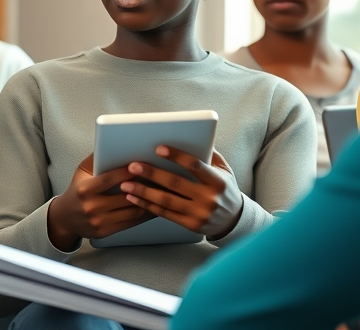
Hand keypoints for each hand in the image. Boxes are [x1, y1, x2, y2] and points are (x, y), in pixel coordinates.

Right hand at [46, 154, 153, 251]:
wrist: (65, 217)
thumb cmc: (77, 190)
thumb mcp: (81, 172)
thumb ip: (96, 158)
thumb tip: (111, 142)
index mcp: (85, 190)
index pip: (110, 179)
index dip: (128, 173)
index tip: (143, 165)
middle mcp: (91, 207)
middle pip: (125, 196)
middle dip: (144, 186)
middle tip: (160, 178)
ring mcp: (99, 221)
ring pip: (132, 211)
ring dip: (150, 201)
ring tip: (162, 191)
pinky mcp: (106, 232)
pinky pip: (131, 222)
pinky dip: (145, 214)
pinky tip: (155, 206)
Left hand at [120, 147, 242, 238]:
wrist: (234, 220)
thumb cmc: (224, 189)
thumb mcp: (224, 170)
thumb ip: (209, 154)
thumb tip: (194, 134)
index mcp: (218, 181)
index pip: (195, 166)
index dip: (176, 156)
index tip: (158, 148)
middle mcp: (209, 198)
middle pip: (176, 183)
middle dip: (152, 173)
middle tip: (132, 166)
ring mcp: (200, 213)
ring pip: (166, 200)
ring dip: (143, 191)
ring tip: (126, 184)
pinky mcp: (191, 225)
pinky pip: (165, 213)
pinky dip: (147, 205)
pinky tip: (133, 198)